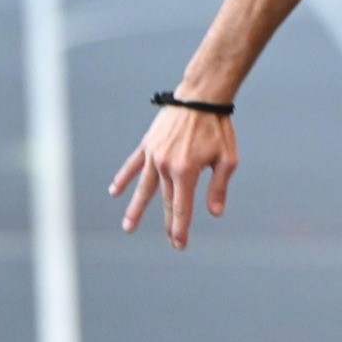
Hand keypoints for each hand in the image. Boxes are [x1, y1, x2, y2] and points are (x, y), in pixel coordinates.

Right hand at [109, 105, 238, 248]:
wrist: (201, 97)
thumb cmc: (218, 128)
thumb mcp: (227, 159)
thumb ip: (218, 187)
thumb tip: (215, 213)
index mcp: (186, 170)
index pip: (182, 206)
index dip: (181, 227)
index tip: (180, 244)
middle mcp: (165, 165)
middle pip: (165, 201)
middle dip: (169, 223)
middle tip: (171, 242)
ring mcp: (153, 155)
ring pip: (144, 187)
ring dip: (135, 208)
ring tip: (128, 226)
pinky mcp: (148, 144)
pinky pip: (132, 165)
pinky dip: (123, 178)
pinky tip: (114, 191)